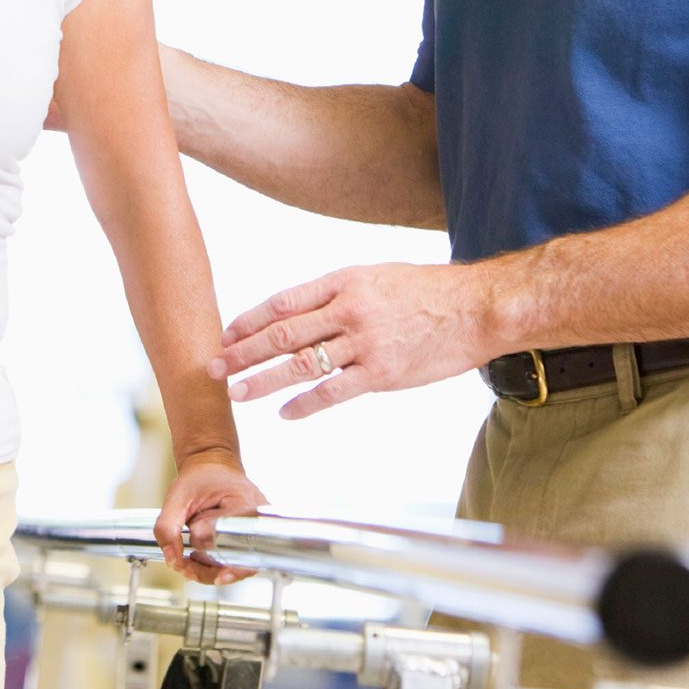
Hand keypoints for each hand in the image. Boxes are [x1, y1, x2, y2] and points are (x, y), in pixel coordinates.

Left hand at [156, 453, 267, 584]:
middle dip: (207, 570)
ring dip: (209, 570)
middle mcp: (258, 521)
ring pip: (237, 567)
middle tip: (183, 564)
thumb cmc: (199, 478)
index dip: (215, 559)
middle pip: (238, 562)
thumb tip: (172, 559)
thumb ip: (168, 526)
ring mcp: (257, 532)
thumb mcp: (177, 496)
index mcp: (245, 505)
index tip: (198, 562)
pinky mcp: (250, 541)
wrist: (212, 467)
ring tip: (188, 560)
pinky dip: (215, 565)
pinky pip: (235, 562)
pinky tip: (199, 558)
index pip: (232, 542)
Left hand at [210, 262, 496, 417]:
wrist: (477, 307)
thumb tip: (305, 312)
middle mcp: (348, 309)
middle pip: (282, 334)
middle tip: (212, 366)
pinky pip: (333, 391)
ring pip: (300, 364)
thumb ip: (340, 293)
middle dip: (242, 352)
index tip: (226, 334)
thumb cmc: (430, 291)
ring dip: (262, 380)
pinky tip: (284, 413)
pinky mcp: (382, 373)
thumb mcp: (378, 276)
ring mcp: (364, 342)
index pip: (284, 302)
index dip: (250, 320)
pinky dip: (304, 403)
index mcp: (344, 281)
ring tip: (236, 393)